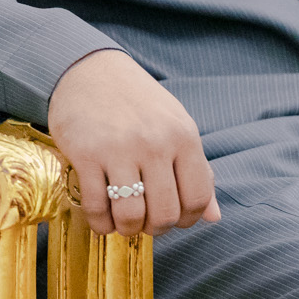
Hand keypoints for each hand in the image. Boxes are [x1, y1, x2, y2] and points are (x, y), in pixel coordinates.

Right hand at [48, 48, 220, 237]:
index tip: (175, 219)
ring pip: (131, 215)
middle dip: (157, 228)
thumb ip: (197, 170)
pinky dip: (100, 223)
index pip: (197, 197)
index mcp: (183, 136)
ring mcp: (118, 149)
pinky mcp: (85, 154)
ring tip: (124, 223)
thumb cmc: (137, 101)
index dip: (188, 219)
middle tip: (146, 224)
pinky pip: (96, 205)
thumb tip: (213, 217)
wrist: (88, 69)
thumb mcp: (175, 126)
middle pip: (165, 213)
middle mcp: (154, 143)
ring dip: (128, 229)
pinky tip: (101, 219)